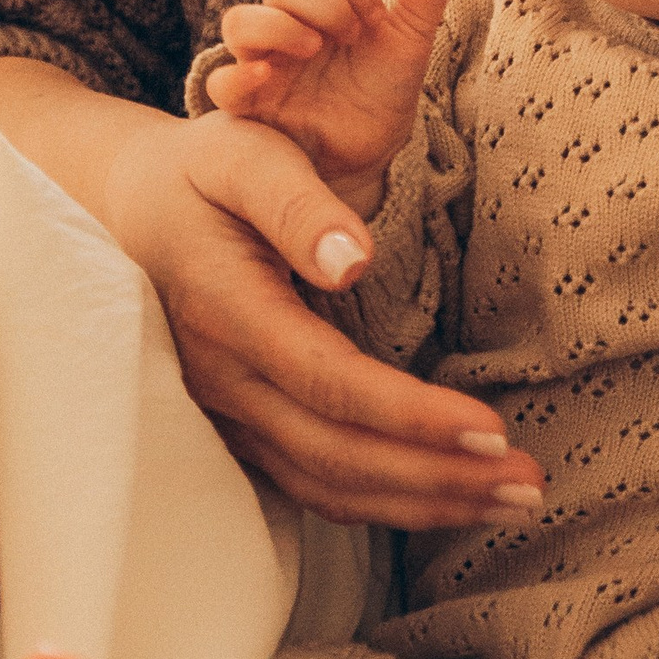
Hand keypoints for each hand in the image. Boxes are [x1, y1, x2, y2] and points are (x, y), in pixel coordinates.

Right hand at [99, 103, 542, 531]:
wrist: (128, 208)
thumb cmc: (199, 172)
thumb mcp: (241, 154)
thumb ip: (295, 203)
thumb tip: (351, 258)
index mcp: (227, 311)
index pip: (329, 384)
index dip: (412, 417)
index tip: (491, 430)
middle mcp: (220, 380)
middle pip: (337, 454)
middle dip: (437, 478)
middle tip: (530, 485)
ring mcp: (224, 415)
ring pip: (326, 485)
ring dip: (422, 503)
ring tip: (509, 502)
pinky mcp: (239, 428)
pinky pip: (311, 484)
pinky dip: (383, 502)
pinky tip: (445, 498)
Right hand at [206, 0, 452, 209]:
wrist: (373, 148)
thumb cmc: (383, 88)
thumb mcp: (408, 44)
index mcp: (324, 5)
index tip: (376, 21)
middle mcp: (288, 25)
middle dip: (322, 3)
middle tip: (350, 37)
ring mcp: (263, 62)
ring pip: (239, 21)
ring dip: (278, 26)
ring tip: (313, 48)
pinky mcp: (249, 104)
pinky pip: (222, 84)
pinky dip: (239, 76)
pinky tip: (268, 75)